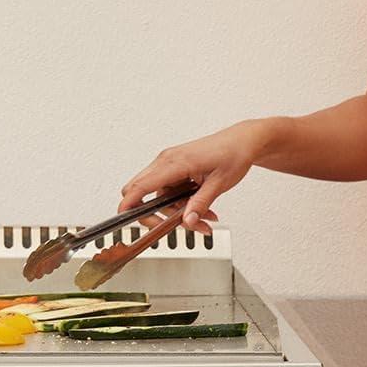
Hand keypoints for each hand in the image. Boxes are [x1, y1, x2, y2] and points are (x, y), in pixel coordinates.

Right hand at [119, 121, 267, 233]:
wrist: (242, 141)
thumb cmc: (233, 154)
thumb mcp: (219, 184)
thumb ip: (200, 204)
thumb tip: (187, 222)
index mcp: (175, 162)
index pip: (141, 185)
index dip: (129, 204)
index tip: (123, 218)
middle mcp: (167, 161)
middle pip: (142, 192)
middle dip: (157, 215)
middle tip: (177, 225)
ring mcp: (170, 165)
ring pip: (159, 196)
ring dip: (177, 212)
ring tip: (204, 218)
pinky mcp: (175, 169)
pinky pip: (169, 192)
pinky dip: (182, 204)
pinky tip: (201, 208)